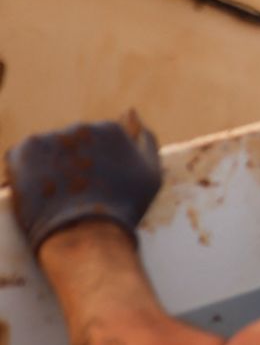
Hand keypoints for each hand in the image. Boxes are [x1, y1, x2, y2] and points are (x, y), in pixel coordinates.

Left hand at [3, 113, 162, 251]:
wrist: (87, 232)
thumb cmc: (124, 208)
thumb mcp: (150, 174)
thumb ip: (146, 141)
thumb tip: (131, 113)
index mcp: (111, 129)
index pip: (99, 141)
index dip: (99, 166)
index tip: (102, 186)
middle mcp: (80, 127)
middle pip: (73, 144)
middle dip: (74, 163)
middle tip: (80, 193)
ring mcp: (51, 137)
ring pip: (49, 151)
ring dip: (52, 168)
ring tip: (61, 196)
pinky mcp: (25, 150)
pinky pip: (25, 158)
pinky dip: (31, 174)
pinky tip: (43, 193)